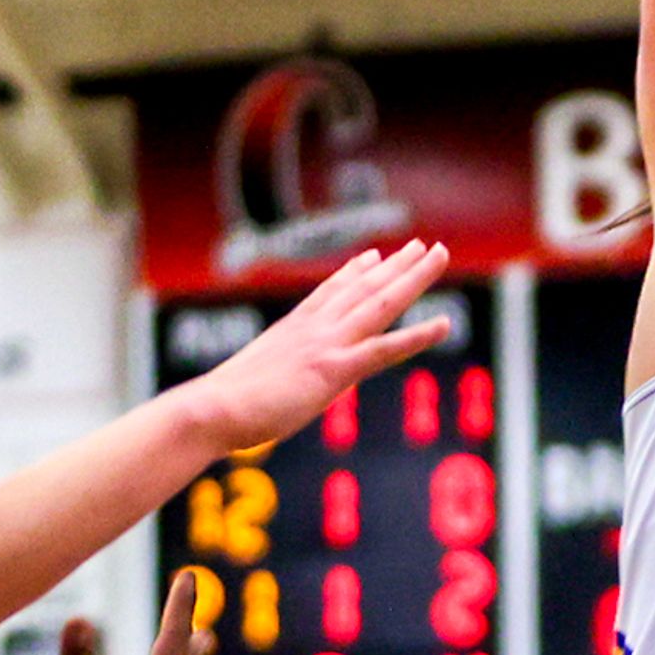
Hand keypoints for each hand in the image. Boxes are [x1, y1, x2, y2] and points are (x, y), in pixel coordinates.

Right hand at [177, 240, 451, 452]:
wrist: (211, 409)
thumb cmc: (220, 404)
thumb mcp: (248, 380)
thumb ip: (269, 375)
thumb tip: (264, 387)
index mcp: (291, 329)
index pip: (330, 292)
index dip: (355, 271)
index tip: (373, 256)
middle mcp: (313, 328)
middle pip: (363, 287)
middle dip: (395, 264)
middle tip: (420, 246)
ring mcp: (326, 345)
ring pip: (381, 302)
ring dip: (413, 277)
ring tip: (439, 255)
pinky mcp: (334, 370)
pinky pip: (385, 349)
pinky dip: (417, 335)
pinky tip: (444, 324)